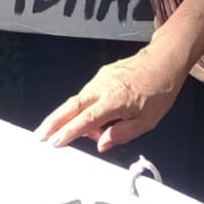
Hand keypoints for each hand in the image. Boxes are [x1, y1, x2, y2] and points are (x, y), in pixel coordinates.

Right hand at [36, 44, 187, 152]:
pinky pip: (87, 94)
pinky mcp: (102, 74)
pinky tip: (86, 119)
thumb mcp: (147, 121)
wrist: (164, 60)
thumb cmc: (159, 91)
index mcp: (114, 100)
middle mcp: (102, 87)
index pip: (86, 119)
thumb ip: (122, 134)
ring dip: (67, 116)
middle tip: (39, 135)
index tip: (55, 141)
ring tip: (68, 134)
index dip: (69, 132)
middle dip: (53, 121)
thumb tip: (102, 143)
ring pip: (78, 100)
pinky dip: (80, 107)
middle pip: (71, 106)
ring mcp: (100, 78)